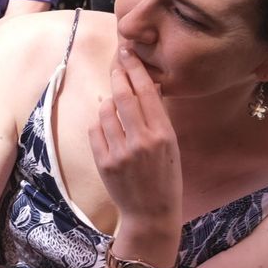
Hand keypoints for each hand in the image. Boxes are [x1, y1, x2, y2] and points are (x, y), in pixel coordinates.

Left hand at [88, 47, 182, 225]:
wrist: (151, 214)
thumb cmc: (165, 177)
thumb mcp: (171, 145)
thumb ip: (158, 117)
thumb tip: (148, 84)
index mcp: (164, 134)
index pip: (147, 92)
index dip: (135, 69)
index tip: (128, 53)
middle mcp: (142, 141)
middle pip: (123, 95)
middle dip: (118, 74)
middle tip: (117, 63)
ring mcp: (120, 152)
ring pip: (105, 110)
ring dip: (108, 102)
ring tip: (115, 109)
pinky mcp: (104, 162)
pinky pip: (95, 129)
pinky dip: (100, 123)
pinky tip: (108, 127)